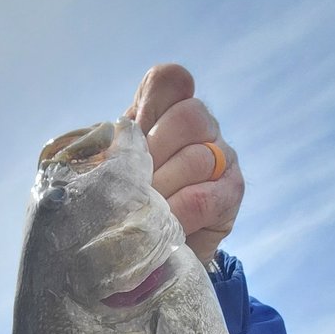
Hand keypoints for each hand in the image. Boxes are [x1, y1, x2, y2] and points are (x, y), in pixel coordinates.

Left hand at [124, 64, 243, 265]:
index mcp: (169, 111)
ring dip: (162, 188)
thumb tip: (102, 150)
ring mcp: (222, 156)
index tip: (135, 129)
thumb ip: (110, 151)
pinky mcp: (232, 192)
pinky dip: (177, 213)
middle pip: (188, 116)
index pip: (169, 81)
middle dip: (155, 151)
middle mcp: (203, 126)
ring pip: (196, 158)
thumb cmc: (127, 204)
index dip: (152, 99)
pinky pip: (203, 197)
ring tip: (143, 209)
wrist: (153, 252)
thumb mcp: (111, 171)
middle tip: (135, 182)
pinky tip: (163, 225)